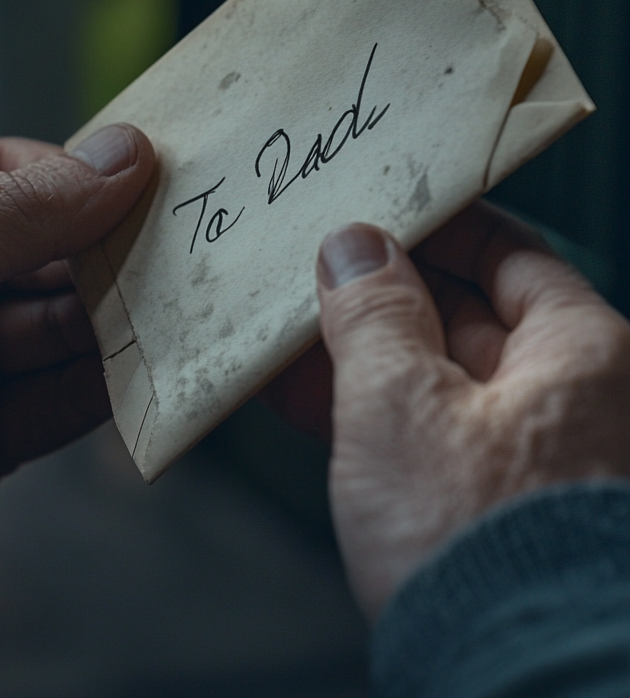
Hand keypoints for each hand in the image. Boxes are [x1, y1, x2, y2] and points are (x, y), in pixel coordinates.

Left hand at [0, 124, 153, 592]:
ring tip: (169, 313)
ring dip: (106, 323)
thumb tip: (122, 154)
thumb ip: (23, 209)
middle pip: (33, 250)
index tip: (143, 187)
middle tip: (173, 254)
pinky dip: (94, 386)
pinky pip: (47, 396)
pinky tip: (139, 372)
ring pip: (49, 325)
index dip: (72, 181)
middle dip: (98, 257)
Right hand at [267, 201, 629, 619]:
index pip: (510, 255)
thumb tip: (355, 248)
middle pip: (467, 318)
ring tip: (284, 341)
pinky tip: (303, 403)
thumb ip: (373, 313)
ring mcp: (536, 460)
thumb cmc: (478, 545)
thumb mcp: (400, 401)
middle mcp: (577, 401)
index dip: (437, 230)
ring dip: (361, 360)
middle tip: (313, 280)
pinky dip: (371, 417)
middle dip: (381, 299)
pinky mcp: (496, 510)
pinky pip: (429, 437)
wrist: (515, 686)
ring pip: (437, 381)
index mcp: (584, 354)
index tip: (378, 216)